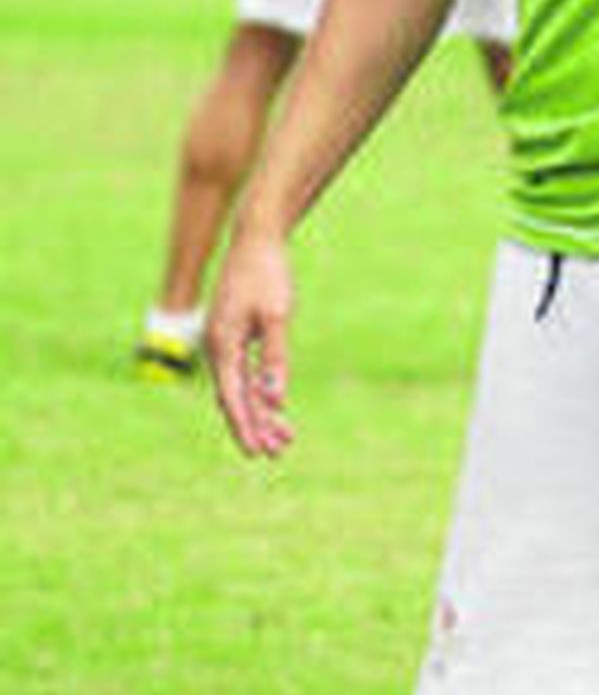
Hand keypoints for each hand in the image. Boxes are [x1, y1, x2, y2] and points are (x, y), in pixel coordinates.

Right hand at [207, 231, 295, 456]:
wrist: (256, 240)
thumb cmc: (267, 275)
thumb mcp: (277, 315)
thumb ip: (275, 357)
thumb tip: (275, 399)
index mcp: (222, 343)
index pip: (231, 396)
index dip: (245, 426)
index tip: (257, 452)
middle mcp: (217, 347)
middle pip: (234, 398)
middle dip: (255, 427)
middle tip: (276, 453)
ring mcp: (224, 342)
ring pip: (240, 388)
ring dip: (260, 413)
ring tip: (284, 440)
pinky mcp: (235, 336)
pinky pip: (244, 374)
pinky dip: (260, 392)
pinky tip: (276, 409)